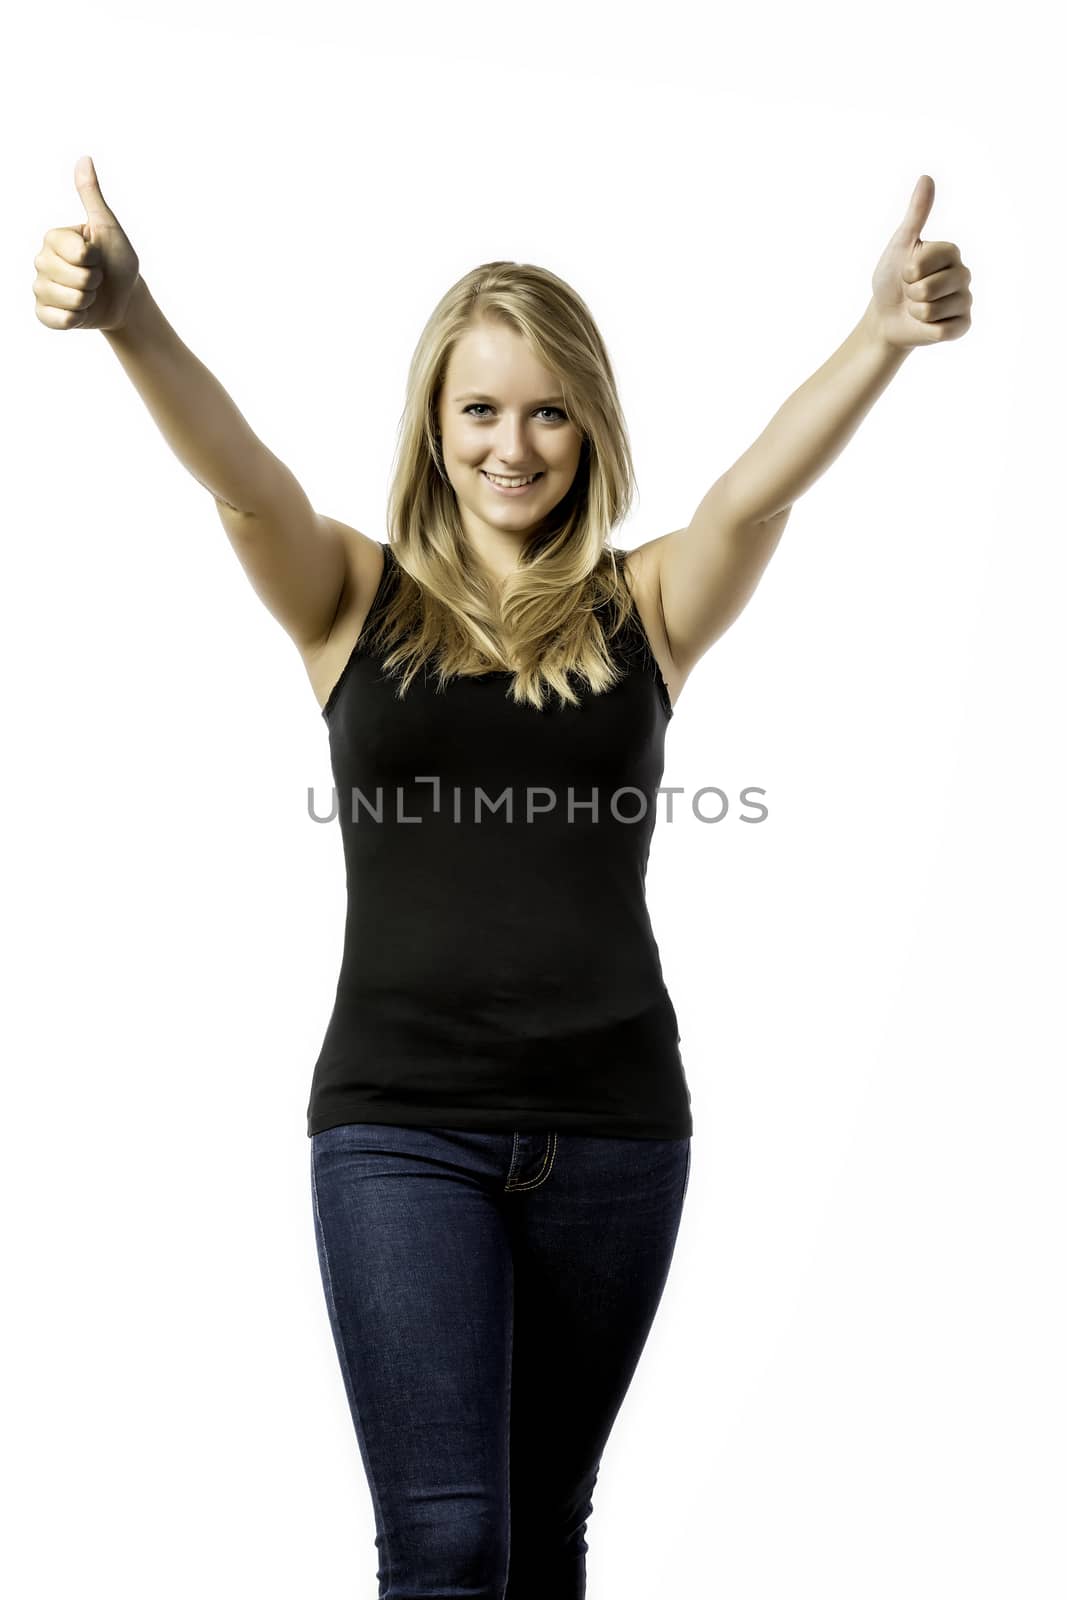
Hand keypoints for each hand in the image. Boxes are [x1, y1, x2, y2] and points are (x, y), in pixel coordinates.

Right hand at [33, 155, 140, 333]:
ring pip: (68, 300)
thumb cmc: (117, 260)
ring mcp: (40, 287)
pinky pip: (57, 320)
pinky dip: (76, 319)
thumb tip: (84, 158)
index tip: (98, 256)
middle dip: (95, 282)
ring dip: (88, 301)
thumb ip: (92, 196)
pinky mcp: (44, 312)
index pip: (78, 254)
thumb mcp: (108, 227)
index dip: (96, 259)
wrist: (123, 298)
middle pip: (74, 278)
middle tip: (96, 278)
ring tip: (89, 293)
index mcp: (54, 238)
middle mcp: (41, 260)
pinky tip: (80, 311)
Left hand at [868, 175, 972, 350]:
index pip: (928, 260)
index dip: (908, 269)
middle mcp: (963, 274)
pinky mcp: (963, 325)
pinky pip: (942, 330)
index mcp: (951, 252)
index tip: (907, 271)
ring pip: (932, 309)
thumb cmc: (892, 279)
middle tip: (911, 292)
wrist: (886, 316)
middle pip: (929, 287)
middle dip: (910, 293)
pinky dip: (926, 330)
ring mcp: (965, 300)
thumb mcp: (901, 245)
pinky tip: (926, 324)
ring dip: (916, 312)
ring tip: (917, 307)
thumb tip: (926, 177)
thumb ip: (916, 214)